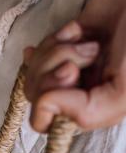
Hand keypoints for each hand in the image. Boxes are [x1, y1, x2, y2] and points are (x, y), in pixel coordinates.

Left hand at [24, 0, 125, 132]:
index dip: (47, 98)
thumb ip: (86, 112)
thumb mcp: (124, 92)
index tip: (71, 73)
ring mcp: (73, 66)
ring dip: (56, 50)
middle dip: (52, 69)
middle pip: (35, 93)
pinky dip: (56, 36)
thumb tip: (45, 105)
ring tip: (88, 42)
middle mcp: (79, 93)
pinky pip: (42, 46)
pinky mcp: (68, 42)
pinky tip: (78, 31)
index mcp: (93, 110)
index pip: (45, 121)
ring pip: (35, 69)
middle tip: (86, 52)